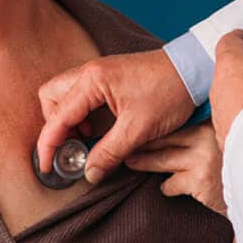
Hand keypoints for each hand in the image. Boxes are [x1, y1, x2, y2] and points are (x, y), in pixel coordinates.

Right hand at [36, 49, 196, 184]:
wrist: (194, 69)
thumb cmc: (170, 92)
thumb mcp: (138, 129)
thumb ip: (109, 152)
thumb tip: (89, 173)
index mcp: (92, 81)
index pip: (58, 117)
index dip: (49, 145)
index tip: (47, 166)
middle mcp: (89, 72)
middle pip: (51, 98)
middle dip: (55, 125)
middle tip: (73, 145)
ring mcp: (98, 72)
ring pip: (64, 94)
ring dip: (68, 118)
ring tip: (88, 137)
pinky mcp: (108, 76)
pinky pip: (80, 93)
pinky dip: (81, 112)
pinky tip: (98, 127)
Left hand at [128, 123, 225, 213]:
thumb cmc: (234, 165)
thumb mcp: (221, 139)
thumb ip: (200, 131)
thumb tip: (162, 125)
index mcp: (211, 121)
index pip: (172, 120)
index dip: (152, 124)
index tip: (135, 124)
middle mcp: (207, 135)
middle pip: (161, 138)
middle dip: (140, 143)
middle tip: (124, 145)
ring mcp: (203, 158)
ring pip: (160, 160)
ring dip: (143, 163)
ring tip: (131, 162)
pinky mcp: (200, 181)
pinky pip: (170, 185)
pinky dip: (167, 188)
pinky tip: (171, 188)